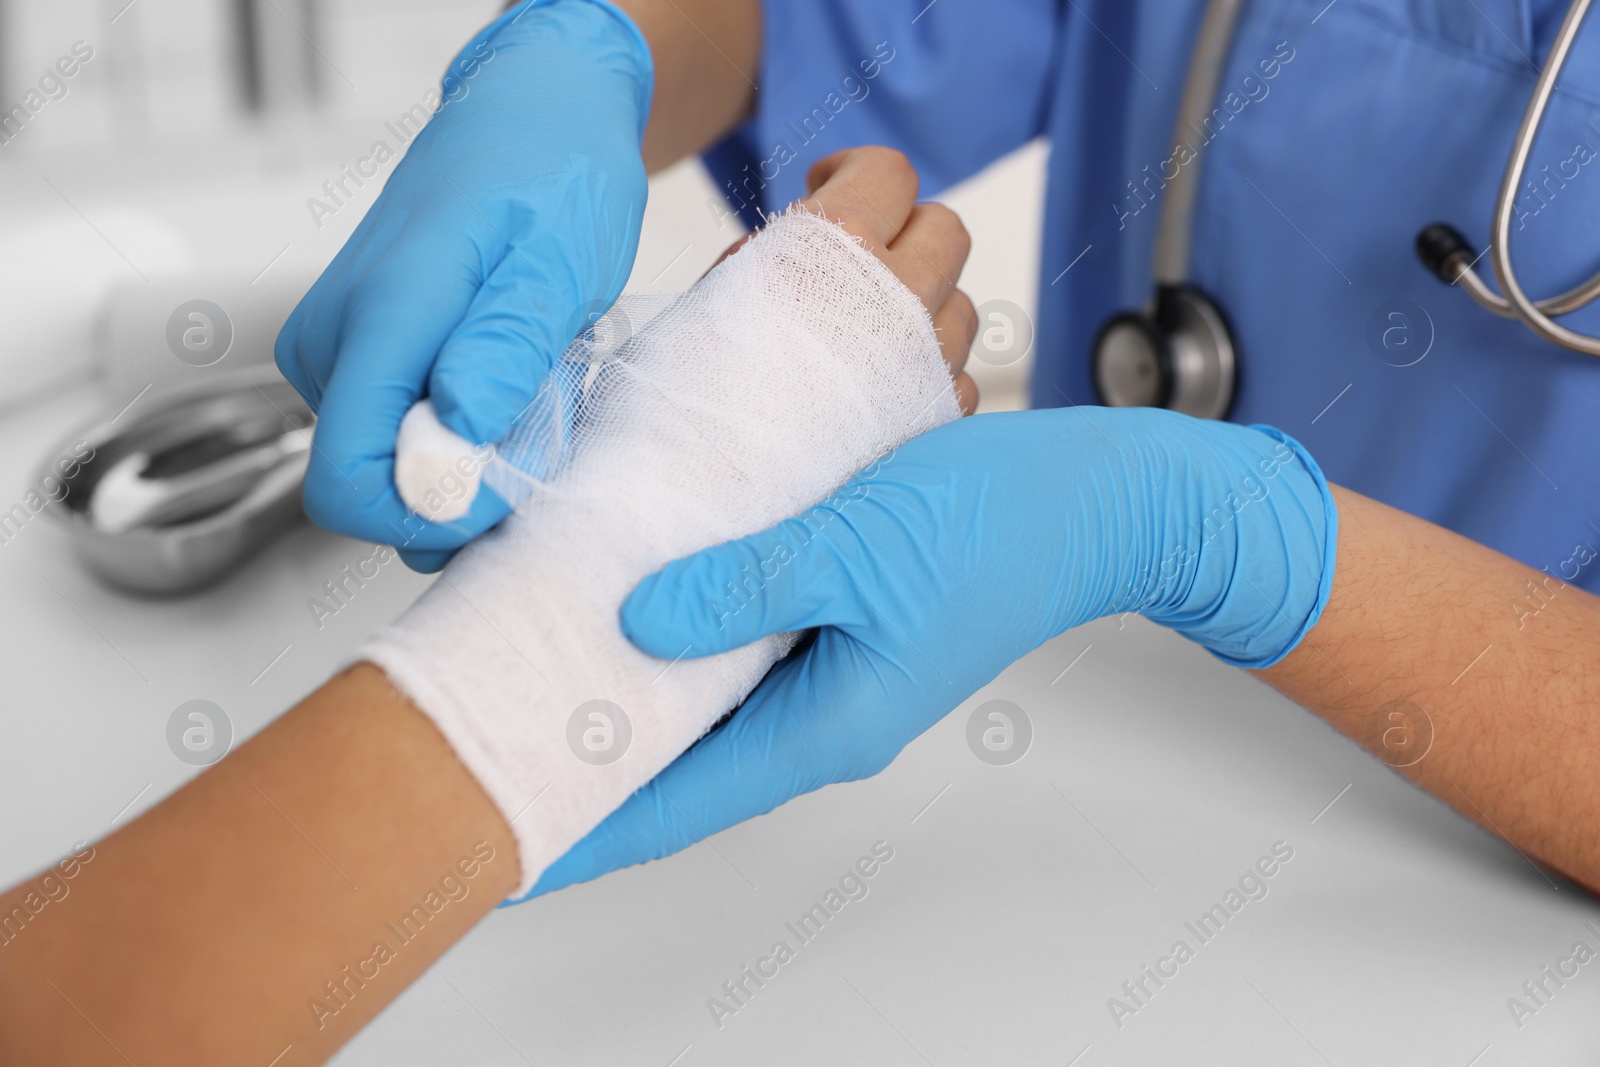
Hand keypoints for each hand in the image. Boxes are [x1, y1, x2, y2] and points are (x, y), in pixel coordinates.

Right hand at [275, 0, 651, 569]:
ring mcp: (337, 344)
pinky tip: (511, 381)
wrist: (534, 113)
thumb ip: (506, 349)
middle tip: (545, 425)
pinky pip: (399, 430)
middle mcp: (336, 335)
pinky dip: (464, 430)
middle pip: (368, 484)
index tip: (508, 492)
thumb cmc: (553, 174)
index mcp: (382, 314)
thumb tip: (456, 433)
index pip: (347, 480)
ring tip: (535, 387)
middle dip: (462, 489)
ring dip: (472, 458)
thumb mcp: (559, 260)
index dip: (428, 518)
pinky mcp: (355, 352)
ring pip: (389, 463)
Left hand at [522, 405, 1334, 897]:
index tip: (500, 842)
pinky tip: (631, 603)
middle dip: (589, 762)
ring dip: (628, 697)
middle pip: (680, 766)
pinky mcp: (836, 627)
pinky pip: (737, 653)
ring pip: (705, 709)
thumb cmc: (1000, 526)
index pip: (675, 804)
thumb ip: (743, 584)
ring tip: (536, 676)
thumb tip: (637, 616)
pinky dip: (679, 641)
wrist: (1093, 500)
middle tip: (492, 747)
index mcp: (826, 725)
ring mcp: (830, 675)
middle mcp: (822, 716)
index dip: (583, 826)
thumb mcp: (857, 547)